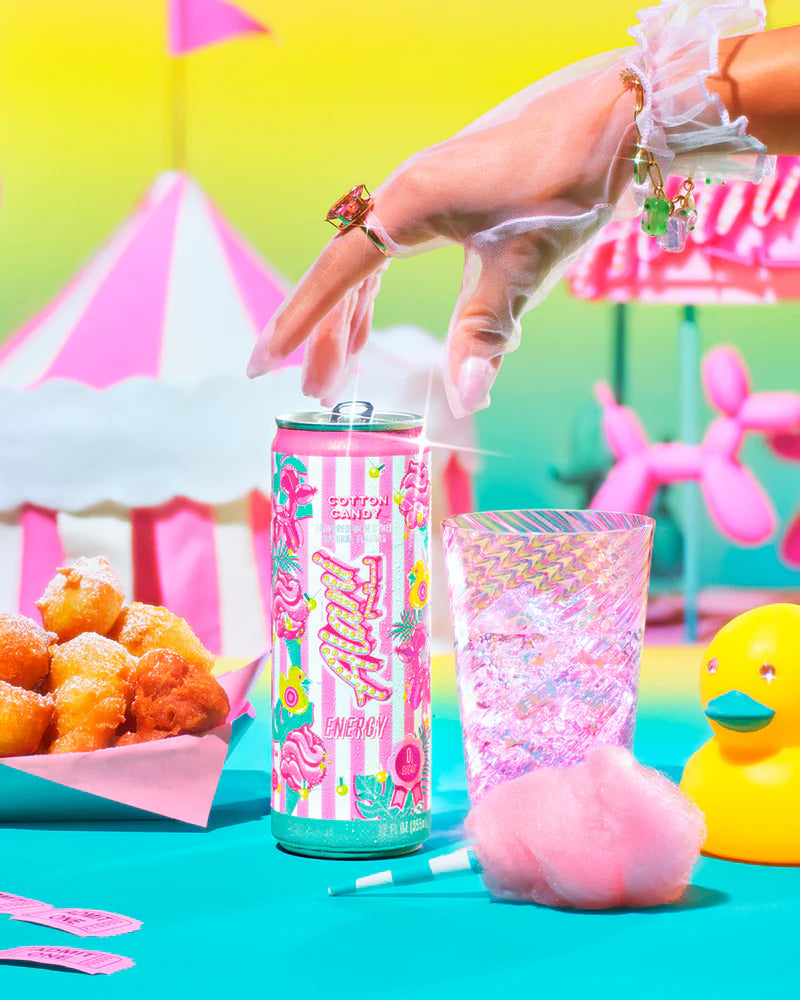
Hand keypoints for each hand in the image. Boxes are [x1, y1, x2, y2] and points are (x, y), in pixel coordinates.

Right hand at [248, 51, 636, 415]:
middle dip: (326, 335)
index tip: (263, 363)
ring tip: (342, 366)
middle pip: (345, 274)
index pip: (335, 275)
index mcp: (409, 205)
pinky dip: (380, 288)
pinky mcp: (449, 192)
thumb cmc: (572, 181)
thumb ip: (486, 332)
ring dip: (351, 315)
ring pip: (368, 262)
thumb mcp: (526, 266)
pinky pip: (393, 247)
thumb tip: (462, 398)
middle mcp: (405, 192)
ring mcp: (426, 188)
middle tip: (314, 390)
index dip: (299, 324)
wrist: (620, 115)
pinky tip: (379, 312)